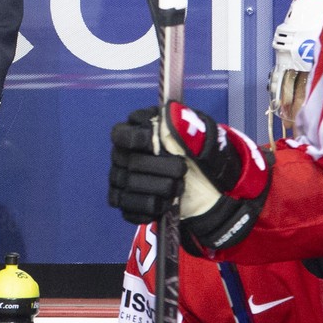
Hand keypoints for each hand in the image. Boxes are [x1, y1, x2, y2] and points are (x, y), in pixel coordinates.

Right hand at [109, 107, 186, 223]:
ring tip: (179, 187)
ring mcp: (120, 179)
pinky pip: (129, 209)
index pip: (121, 135)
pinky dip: (152, 208)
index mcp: (134, 130)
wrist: (203, 181)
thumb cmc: (195, 151)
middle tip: (182, 170)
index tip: (156, 144)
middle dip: (161, 168)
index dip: (137, 140)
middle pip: (130, 163)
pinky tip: (167, 203)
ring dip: (161, 189)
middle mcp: (121, 154)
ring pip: (131, 187)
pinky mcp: (125, 202)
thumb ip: (184, 123)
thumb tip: (171, 113)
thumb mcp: (196, 133)